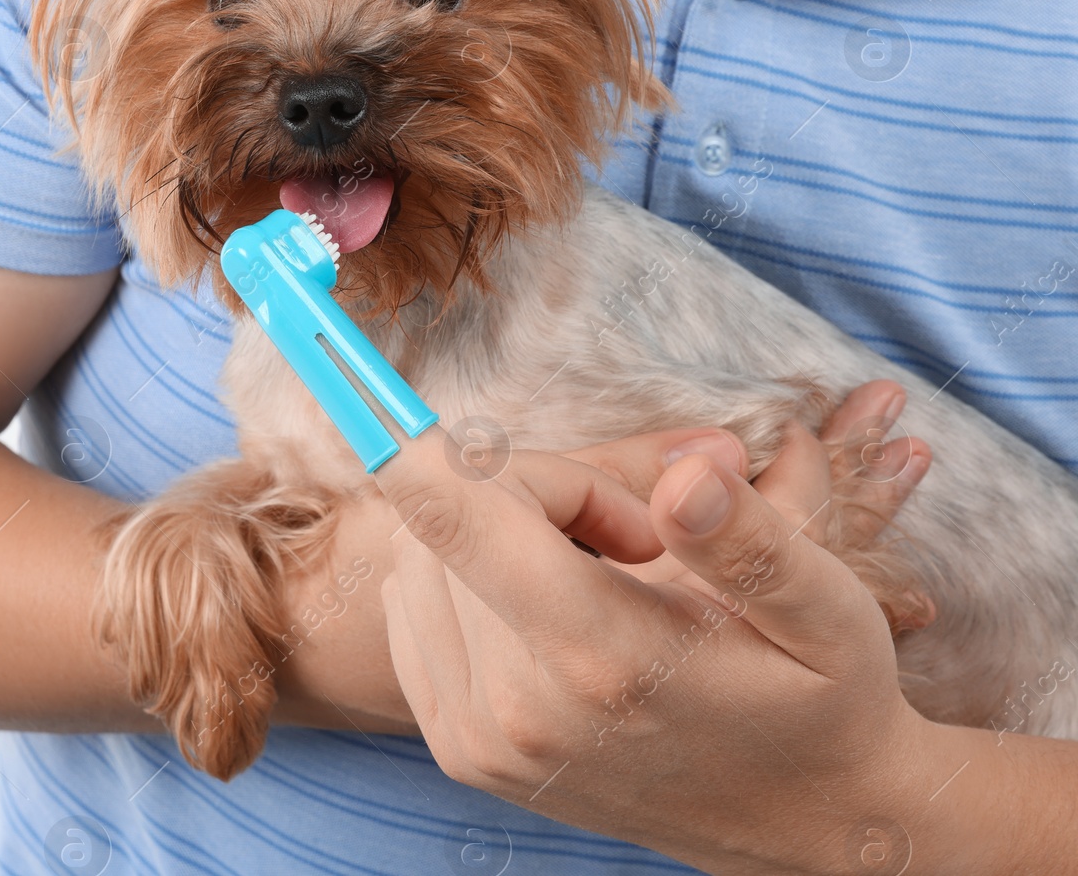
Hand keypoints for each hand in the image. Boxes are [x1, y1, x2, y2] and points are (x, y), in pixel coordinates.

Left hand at [276, 381, 927, 737]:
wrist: (801, 822)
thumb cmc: (821, 699)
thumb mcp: (829, 611)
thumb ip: (754, 539)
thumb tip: (687, 472)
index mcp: (602, 659)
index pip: (455, 515)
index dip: (415, 435)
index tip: (367, 375)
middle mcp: (516, 708)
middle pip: (452, 517)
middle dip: (532, 491)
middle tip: (632, 535)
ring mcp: (477, 738)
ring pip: (423, 559)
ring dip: (494, 537)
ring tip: (600, 579)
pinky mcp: (459, 751)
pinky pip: (415, 612)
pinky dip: (465, 582)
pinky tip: (550, 609)